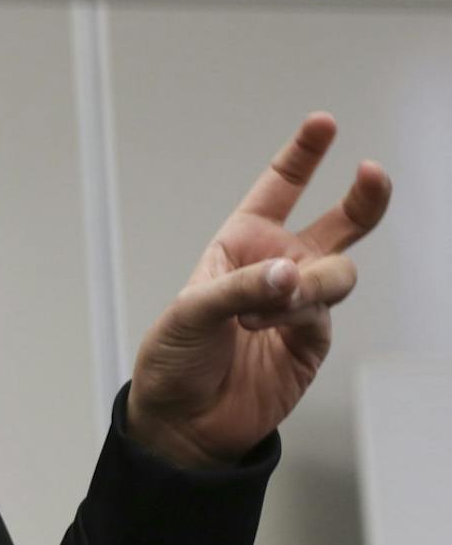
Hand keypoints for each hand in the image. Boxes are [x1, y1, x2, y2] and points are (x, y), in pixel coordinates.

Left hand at [127, 113, 390, 467]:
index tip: (323, 124)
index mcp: (240, 245)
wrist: (182, 420)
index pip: (278, 190)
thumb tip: (291, 274)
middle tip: (371, 175)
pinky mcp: (312, 340)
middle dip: (363, 198)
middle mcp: (276, 267)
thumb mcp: (189, 310)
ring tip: (270, 304)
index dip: (301, 156)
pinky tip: (264, 328)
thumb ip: (240, 287)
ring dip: (308, 283)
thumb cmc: (174, 358)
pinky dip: (296, 316)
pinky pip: (321, 314)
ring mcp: (299, 304)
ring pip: (336, 272)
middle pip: (338, 223)